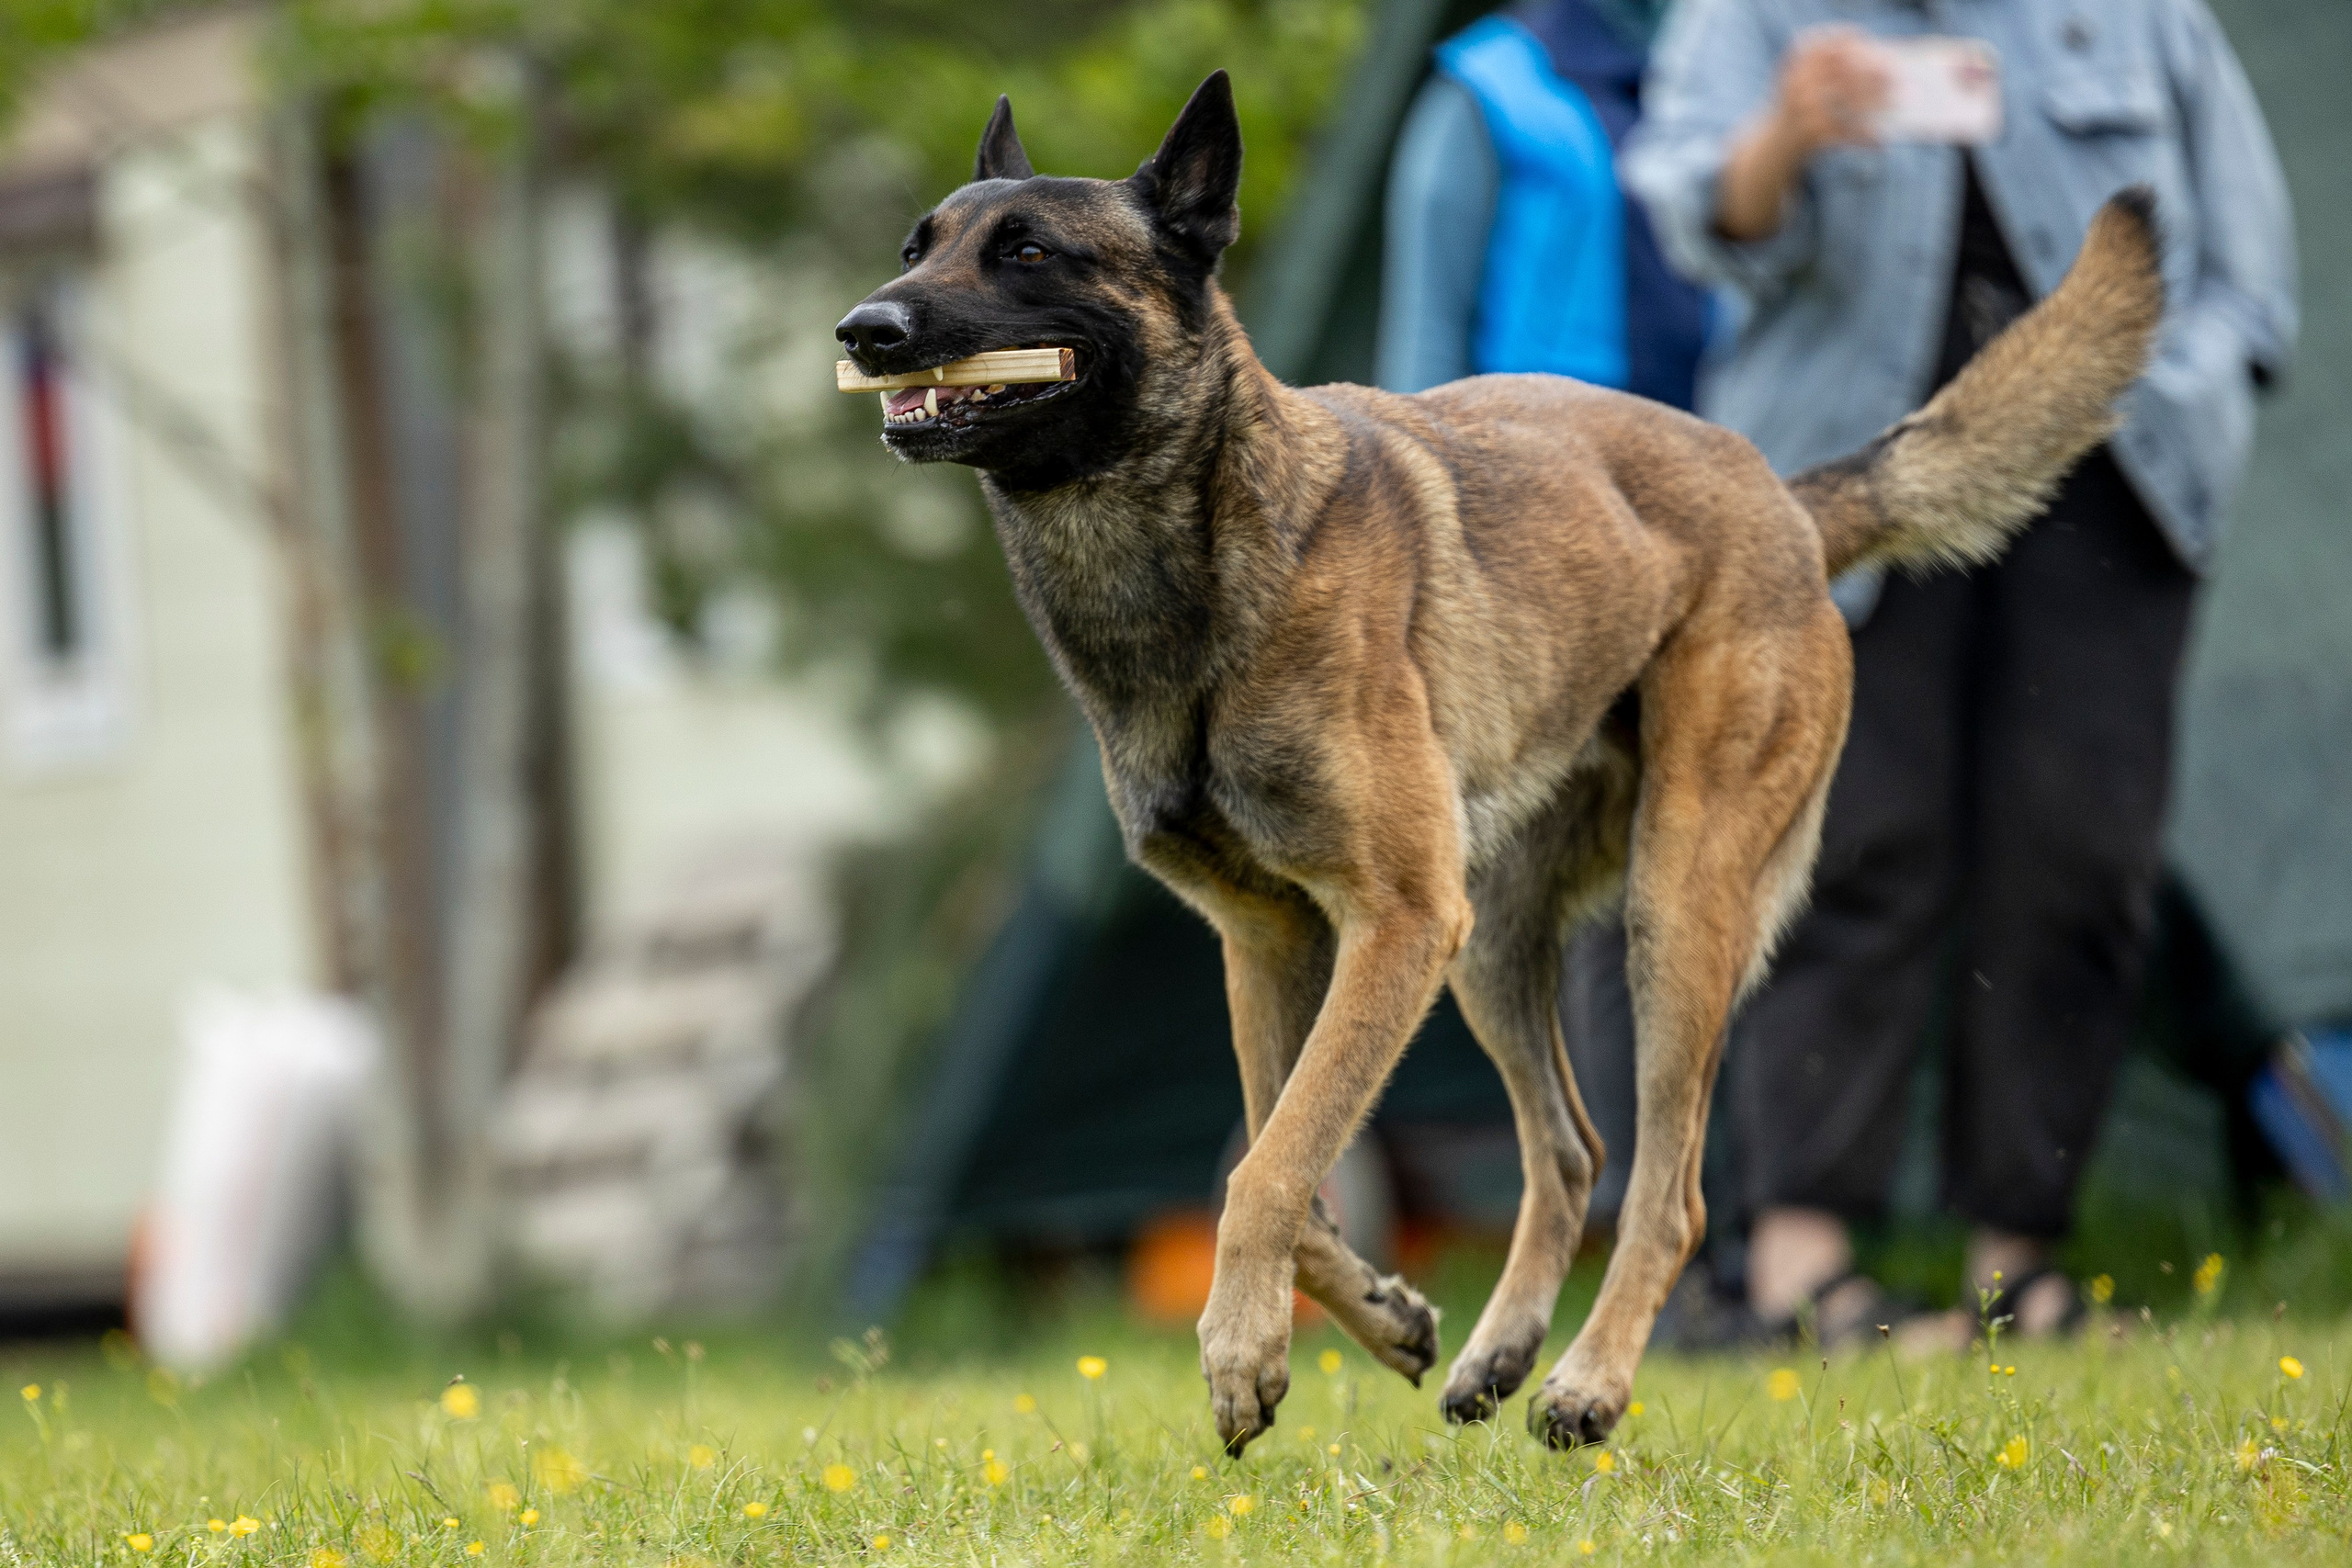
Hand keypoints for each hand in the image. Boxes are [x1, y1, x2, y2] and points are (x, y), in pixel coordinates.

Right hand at [1716, 27, 1891, 241]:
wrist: (1770, 148)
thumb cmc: (1796, 109)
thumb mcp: (1803, 80)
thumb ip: (1829, 65)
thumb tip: (1879, 65)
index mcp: (1794, 63)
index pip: (1830, 42)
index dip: (1853, 40)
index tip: (1872, 44)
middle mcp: (1796, 82)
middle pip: (1846, 70)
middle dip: (1874, 72)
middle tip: (1896, 76)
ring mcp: (1803, 109)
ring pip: (1850, 101)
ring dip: (1877, 102)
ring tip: (1896, 103)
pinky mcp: (1810, 135)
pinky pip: (1846, 132)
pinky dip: (1864, 137)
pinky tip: (1880, 141)